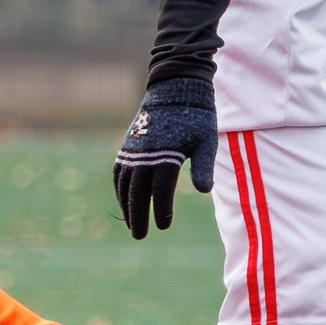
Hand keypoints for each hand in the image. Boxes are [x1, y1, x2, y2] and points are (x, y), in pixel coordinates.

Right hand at [112, 79, 219, 238]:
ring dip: (126, 205)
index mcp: (166, 155)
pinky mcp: (128, 145)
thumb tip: (204, 191)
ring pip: (125, 184)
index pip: (161, 191)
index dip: (162, 210)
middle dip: (138, 215)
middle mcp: (145, 154)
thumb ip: (203, 167)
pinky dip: (120, 188)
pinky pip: (119, 172)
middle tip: (140, 236)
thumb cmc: (196, 116)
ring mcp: (133, 150)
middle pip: (138, 192)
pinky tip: (125, 200)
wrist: (175, 88)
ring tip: (131, 223)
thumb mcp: (206, 141)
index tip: (164, 225)